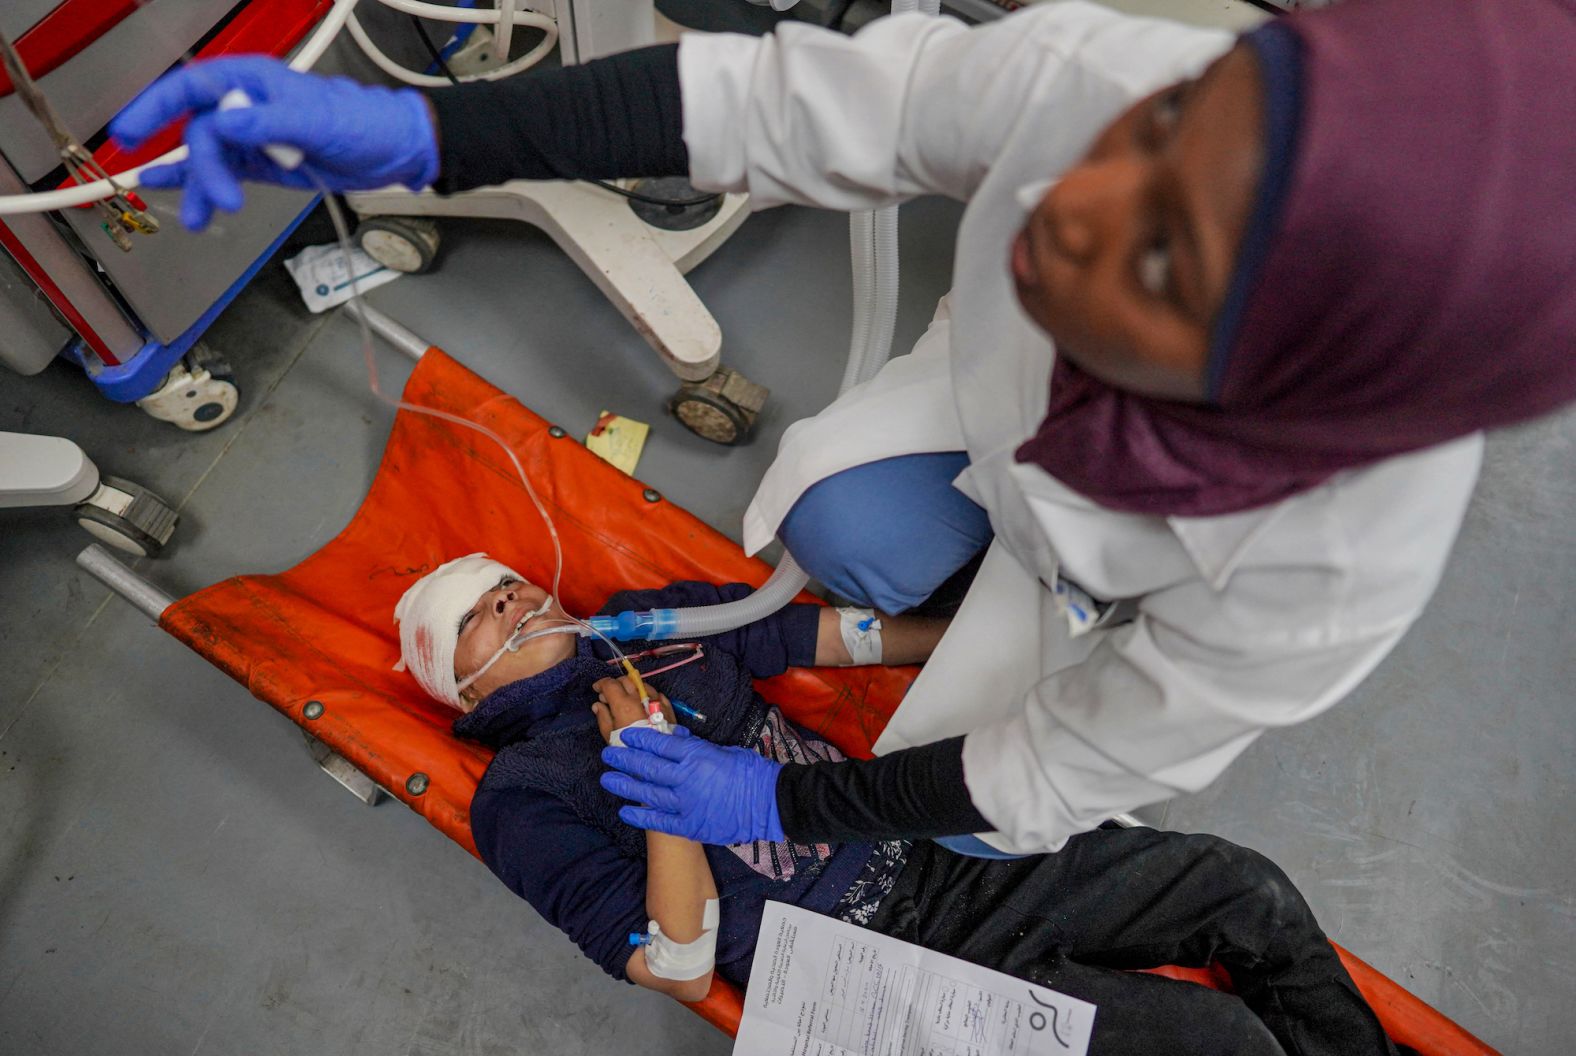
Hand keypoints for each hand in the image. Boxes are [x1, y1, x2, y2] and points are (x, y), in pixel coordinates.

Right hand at [109, 56, 438, 230]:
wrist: (391, 152)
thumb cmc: (363, 122)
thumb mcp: (318, 120)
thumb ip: (270, 122)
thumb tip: (227, 124)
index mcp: (251, 82)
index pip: (189, 89)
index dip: (154, 108)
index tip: (131, 132)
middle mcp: (243, 107)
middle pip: (199, 134)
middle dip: (202, 168)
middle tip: (221, 197)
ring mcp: (251, 138)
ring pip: (208, 161)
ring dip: (200, 188)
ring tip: (200, 218)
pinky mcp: (261, 165)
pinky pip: (224, 174)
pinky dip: (204, 187)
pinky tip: (186, 199)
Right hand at [592, 676, 674, 744]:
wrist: (659, 760)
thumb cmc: (631, 750)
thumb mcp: (610, 736)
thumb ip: (603, 718)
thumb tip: (598, 706)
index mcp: (624, 705)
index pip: (610, 684)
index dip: (601, 684)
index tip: (597, 688)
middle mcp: (641, 699)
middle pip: (627, 680)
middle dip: (616, 684)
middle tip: (609, 695)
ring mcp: (657, 701)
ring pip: (642, 684)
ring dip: (632, 688)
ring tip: (627, 699)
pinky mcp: (668, 707)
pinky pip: (656, 694)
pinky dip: (647, 695)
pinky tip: (643, 704)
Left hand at [601, 728, 784, 844]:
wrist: (771, 804)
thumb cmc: (752, 773)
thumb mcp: (724, 751)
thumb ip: (697, 746)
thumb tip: (676, 737)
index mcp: (697, 756)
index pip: (661, 744)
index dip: (641, 739)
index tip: (627, 736)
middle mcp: (686, 778)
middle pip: (648, 767)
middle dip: (625, 760)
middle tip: (609, 755)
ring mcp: (686, 804)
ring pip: (648, 793)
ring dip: (625, 786)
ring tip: (607, 780)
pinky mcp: (690, 825)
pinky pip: (659, 821)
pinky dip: (640, 816)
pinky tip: (625, 812)